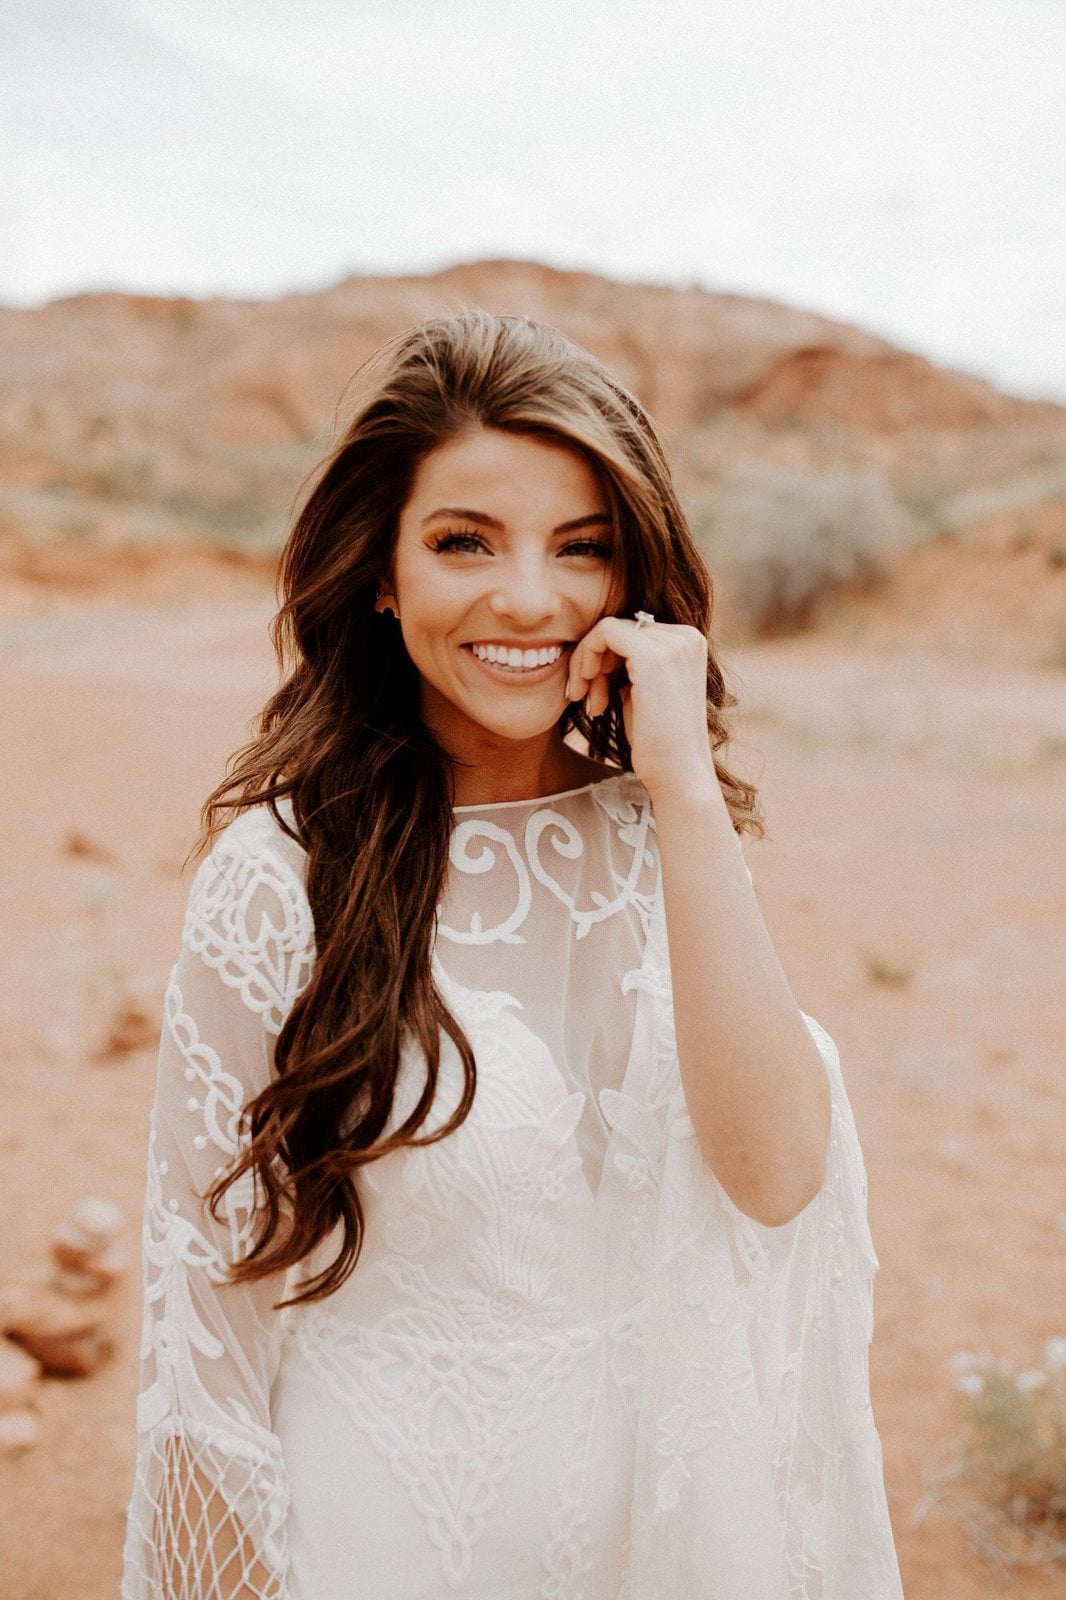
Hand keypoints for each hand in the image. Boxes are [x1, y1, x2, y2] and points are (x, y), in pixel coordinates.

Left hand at [565, 616, 717, 800]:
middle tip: (584, 699)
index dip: (605, 661)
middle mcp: (686, 636)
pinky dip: (585, 659)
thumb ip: (630, 666)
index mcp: (688, 643)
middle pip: (618, 629)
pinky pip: (603, 634)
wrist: (677, 775)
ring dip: (586, 665)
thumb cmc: (657, 743)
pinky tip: (586, 693)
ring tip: (590, 703)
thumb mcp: (644, 693)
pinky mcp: (651, 656)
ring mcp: (672, 643)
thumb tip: (600, 649)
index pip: (632, 632)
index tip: (594, 696)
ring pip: (606, 629)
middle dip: (594, 663)